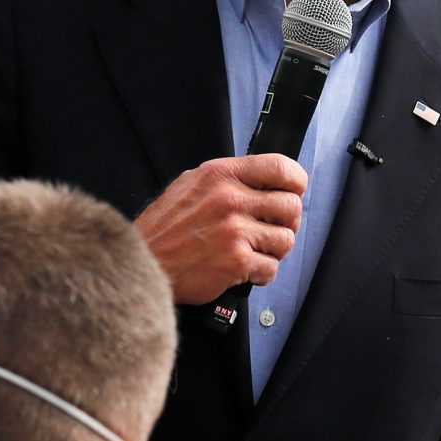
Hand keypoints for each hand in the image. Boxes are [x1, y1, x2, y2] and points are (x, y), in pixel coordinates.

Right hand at [134, 154, 307, 304]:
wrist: (144, 263)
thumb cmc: (164, 229)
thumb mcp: (190, 185)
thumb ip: (226, 180)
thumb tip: (262, 180)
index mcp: (220, 175)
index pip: (280, 167)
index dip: (296, 181)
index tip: (295, 190)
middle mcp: (230, 199)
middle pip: (291, 205)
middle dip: (286, 221)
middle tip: (271, 229)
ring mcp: (235, 230)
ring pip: (286, 239)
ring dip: (273, 249)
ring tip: (253, 250)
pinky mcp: (237, 261)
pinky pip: (271, 267)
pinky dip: (260, 272)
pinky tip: (243, 269)